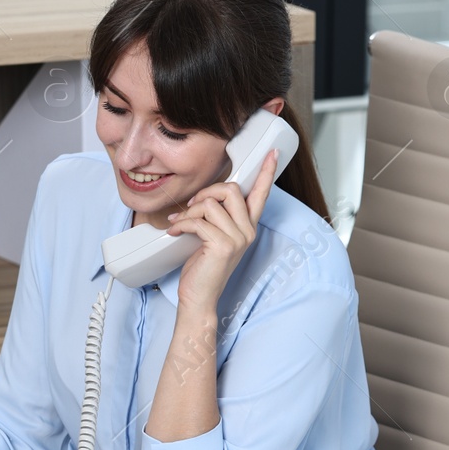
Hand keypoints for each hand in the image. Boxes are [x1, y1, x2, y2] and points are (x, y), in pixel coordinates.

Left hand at [165, 148, 276, 312]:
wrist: (199, 297)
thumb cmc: (203, 267)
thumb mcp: (213, 236)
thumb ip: (216, 216)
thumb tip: (205, 196)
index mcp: (248, 226)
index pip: (261, 194)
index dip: (267, 172)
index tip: (273, 152)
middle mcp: (248, 231)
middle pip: (231, 189)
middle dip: (207, 191)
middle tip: (193, 205)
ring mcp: (238, 239)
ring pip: (212, 204)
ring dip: (190, 211)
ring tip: (181, 223)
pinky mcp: (223, 246)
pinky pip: (199, 221)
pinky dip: (183, 223)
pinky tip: (176, 231)